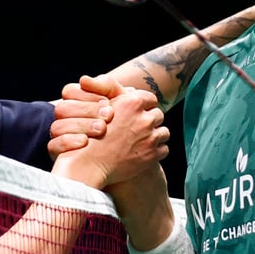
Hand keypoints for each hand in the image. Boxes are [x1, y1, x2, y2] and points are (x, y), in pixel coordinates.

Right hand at [48, 74, 124, 157]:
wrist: (126, 153)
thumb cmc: (122, 123)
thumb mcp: (121, 101)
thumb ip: (107, 86)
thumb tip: (84, 80)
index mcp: (76, 102)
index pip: (69, 91)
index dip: (87, 95)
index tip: (108, 102)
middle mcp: (65, 119)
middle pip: (63, 108)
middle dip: (87, 110)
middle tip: (109, 116)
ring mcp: (59, 136)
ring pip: (57, 127)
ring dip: (81, 125)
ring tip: (102, 129)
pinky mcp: (58, 154)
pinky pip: (53, 146)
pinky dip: (69, 142)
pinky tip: (85, 142)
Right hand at [51, 76, 169, 188]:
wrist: (90, 163)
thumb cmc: (91, 134)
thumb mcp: (100, 106)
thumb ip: (116, 95)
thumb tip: (131, 90)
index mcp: (133, 102)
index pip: (151, 98)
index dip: (145, 105)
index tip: (139, 112)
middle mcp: (144, 119)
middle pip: (158, 115)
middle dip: (150, 120)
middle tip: (138, 128)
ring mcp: (150, 137)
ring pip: (164, 132)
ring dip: (155, 136)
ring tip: (141, 141)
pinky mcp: (153, 154)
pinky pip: (164, 149)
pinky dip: (156, 151)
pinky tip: (143, 152)